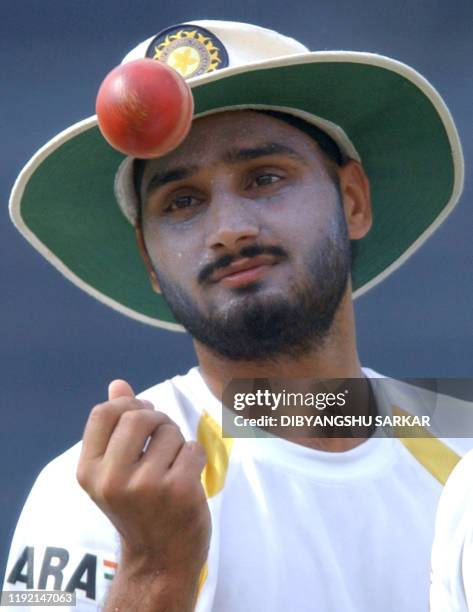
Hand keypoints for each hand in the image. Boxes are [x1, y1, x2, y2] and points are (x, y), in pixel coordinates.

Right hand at [76, 380, 209, 609]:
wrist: (160, 559)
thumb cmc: (138, 506)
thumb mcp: (116, 470)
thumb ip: (115, 426)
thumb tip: (118, 383)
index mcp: (89, 471)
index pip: (103, 413)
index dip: (127, 405)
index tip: (142, 416)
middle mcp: (112, 480)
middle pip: (139, 416)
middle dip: (158, 419)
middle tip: (163, 437)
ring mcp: (146, 487)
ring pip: (170, 431)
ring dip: (178, 442)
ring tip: (173, 466)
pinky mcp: (179, 491)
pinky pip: (193, 448)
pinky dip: (195, 457)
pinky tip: (187, 479)